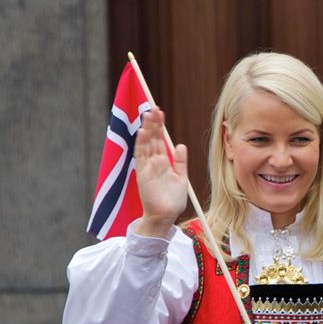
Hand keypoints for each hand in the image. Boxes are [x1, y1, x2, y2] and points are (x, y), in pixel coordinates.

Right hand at [134, 106, 188, 236]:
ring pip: (145, 143)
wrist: (166, 216)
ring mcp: (147, 167)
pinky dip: (142, 143)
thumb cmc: (172, 200)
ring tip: (148, 114)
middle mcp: (153, 162)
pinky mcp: (142, 173)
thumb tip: (180, 144)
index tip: (160, 112)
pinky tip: (144, 131)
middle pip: (151, 138)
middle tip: (154, 107)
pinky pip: (141, 155)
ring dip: (146, 129)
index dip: (159, 126)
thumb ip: (180, 162)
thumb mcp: (181, 177)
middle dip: (153, 123)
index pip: (159, 140)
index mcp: (162, 162)